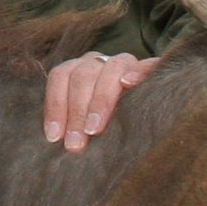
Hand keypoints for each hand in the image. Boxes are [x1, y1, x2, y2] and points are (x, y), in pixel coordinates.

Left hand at [42, 52, 157, 152]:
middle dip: (76, 112)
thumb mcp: (83, 124)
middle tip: (75, 144)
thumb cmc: (103, 125)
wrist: (143, 115)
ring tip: (95, 129)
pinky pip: (148, 65)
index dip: (55, 106)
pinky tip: (129, 82)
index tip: (54, 137)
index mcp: (78, 69)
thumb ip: (72, 127)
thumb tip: (58, 144)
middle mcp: (98, 61)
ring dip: (100, 100)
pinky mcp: (152, 69)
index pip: (61, 76)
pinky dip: (137, 72)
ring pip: (110, 69)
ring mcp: (125, 62)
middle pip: (82, 76)